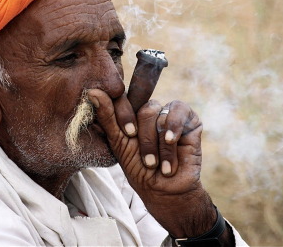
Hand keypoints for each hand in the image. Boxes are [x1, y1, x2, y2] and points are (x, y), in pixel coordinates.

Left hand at [87, 89, 216, 238]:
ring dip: (159, 145)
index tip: (128, 135)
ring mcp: (170, 114)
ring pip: (161, 114)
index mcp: (132, 114)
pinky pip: (179, 111)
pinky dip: (173, 129)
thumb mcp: (118, 143)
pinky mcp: (190, 120)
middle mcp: (151, 111)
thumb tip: (92, 91)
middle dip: (145, 140)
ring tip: (161, 165)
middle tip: (148, 162)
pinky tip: (171, 143)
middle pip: (145, 110)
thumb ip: (107, 117)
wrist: (167, 191)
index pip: (125, 99)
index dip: (125, 116)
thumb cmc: (140, 170)